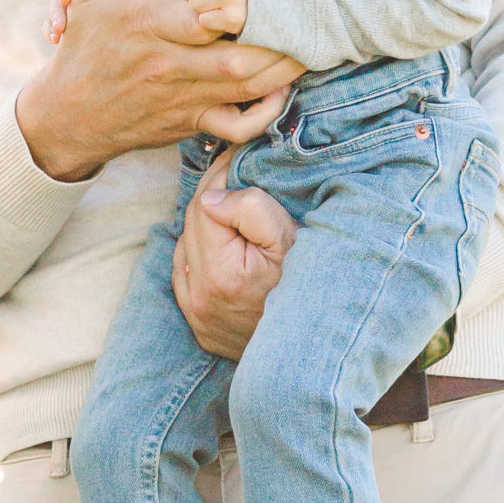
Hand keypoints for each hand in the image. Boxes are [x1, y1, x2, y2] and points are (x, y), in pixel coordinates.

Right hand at [22, 0, 300, 180]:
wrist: (69, 116)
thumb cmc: (83, 49)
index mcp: (148, 26)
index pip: (204, 17)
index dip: (236, 6)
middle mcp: (171, 65)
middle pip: (238, 57)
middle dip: (276, 38)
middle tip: (301, 12)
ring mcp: (185, 98)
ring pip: (248, 87)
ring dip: (284, 67)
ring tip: (306, 41)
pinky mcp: (191, 122)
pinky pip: (238, 127)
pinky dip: (267, 113)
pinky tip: (279, 88)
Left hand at [170, 152, 297, 359]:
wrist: (319, 343)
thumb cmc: (311, 285)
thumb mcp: (292, 240)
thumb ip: (251, 210)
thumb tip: (212, 198)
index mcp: (220, 274)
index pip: (201, 206)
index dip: (219, 178)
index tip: (236, 159)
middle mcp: (199, 298)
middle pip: (191, 226)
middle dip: (211, 197)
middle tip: (235, 174)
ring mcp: (197, 316)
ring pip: (184, 250)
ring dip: (203, 228)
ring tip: (232, 211)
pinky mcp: (200, 329)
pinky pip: (185, 278)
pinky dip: (199, 257)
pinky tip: (222, 248)